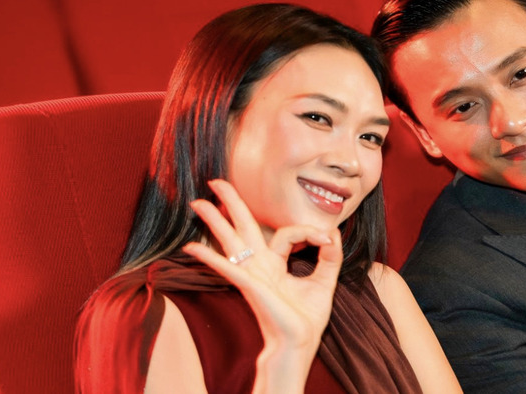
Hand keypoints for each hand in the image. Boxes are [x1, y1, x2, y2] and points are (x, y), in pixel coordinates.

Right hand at [183, 179, 342, 392]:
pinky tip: (192, 247)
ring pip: (231, 241)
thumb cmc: (306, 318)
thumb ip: (330, 257)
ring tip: (197, 203)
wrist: (298, 344)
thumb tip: (334, 234)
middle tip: (216, 181)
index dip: (308, 230)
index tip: (327, 239)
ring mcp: (251, 275)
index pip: (286, 233)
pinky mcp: (249, 286)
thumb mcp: (324, 281)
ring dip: (214, 221)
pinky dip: (209, 257)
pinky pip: (227, 268)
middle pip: (243, 227)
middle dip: (231, 203)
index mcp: (275, 263)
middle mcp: (259, 265)